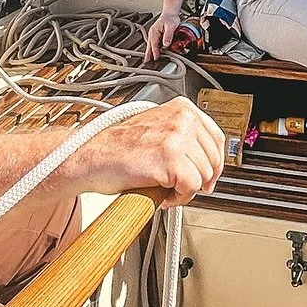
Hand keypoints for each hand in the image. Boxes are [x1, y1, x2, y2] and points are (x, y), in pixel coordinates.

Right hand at [76, 98, 224, 204]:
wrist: (91, 157)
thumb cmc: (117, 147)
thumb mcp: (157, 128)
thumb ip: (183, 135)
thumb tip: (207, 157)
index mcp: (182, 108)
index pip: (216, 138)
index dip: (213, 163)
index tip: (206, 176)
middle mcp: (182, 119)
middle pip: (213, 160)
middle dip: (200, 180)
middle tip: (180, 187)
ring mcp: (177, 138)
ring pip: (203, 176)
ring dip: (186, 190)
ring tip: (165, 189)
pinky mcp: (170, 160)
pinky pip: (190, 188)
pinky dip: (177, 198)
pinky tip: (161, 194)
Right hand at [144, 11, 180, 63]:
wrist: (170, 13)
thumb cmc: (170, 18)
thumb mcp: (171, 26)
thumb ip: (168, 35)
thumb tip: (166, 44)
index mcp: (154, 31)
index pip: (154, 43)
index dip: (155, 51)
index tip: (156, 57)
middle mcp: (152, 33)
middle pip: (149, 45)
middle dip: (148, 54)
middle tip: (146, 62)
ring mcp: (154, 34)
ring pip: (150, 45)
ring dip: (149, 52)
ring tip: (148, 59)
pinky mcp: (156, 36)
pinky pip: (153, 44)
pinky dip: (152, 49)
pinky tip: (153, 53)